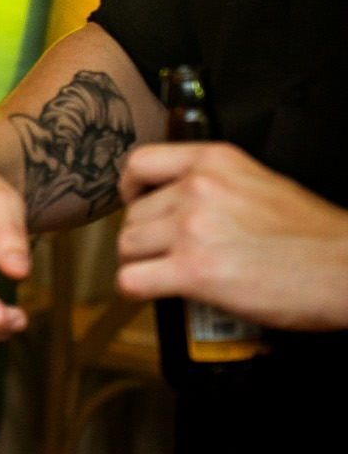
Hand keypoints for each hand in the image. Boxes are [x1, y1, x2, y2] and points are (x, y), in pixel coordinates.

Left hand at [116, 142, 347, 329]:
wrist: (347, 270)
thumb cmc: (313, 237)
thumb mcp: (261, 184)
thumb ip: (214, 184)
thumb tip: (176, 200)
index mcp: (215, 161)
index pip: (139, 163)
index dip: (132, 191)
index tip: (139, 206)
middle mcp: (199, 188)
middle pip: (132, 215)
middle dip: (145, 238)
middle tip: (170, 255)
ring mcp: (193, 228)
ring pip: (128, 246)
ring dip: (143, 264)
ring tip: (171, 274)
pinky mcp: (194, 269)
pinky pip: (131, 280)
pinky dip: (138, 289)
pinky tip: (158, 291)